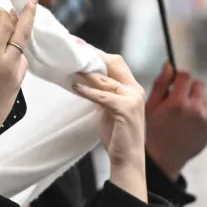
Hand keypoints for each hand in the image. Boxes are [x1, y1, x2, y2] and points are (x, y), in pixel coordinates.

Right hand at [0, 0, 36, 148]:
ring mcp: (15, 75)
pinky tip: (8, 53)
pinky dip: (18, 53)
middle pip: (23, 31)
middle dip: (28, 12)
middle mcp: (7, 63)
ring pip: (23, 48)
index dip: (5, 13)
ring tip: (12, 28)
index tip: (0, 8)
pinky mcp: (18, 85)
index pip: (6, 25)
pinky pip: (22, 63)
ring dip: (19, 36)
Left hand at [72, 53, 146, 201]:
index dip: (99, 54)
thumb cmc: (118, 136)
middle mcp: (136, 90)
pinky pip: (102, 96)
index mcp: (133, 88)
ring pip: (106, 78)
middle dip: (94, 55)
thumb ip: (103, 94)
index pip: (117, 64)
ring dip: (86, 72)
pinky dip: (87, 90)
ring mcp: (132, 99)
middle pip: (114, 63)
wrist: (128, 159)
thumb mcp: (109, 109)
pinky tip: (75, 86)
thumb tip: (86, 80)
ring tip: (70, 66)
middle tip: (74, 49)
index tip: (81, 47)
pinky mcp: (125, 110)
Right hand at [145, 63, 206, 180]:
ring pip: (205, 96)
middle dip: (189, 86)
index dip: (178, 77)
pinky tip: (188, 121)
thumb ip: (160, 84)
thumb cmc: (152, 132)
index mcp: (177, 103)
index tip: (172, 83)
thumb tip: (169, 65)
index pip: (185, 74)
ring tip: (182, 111)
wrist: (163, 159)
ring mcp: (206, 119)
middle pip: (199, 83)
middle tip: (177, 98)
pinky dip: (200, 111)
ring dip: (195, 98)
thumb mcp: (149, 107)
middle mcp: (195, 109)